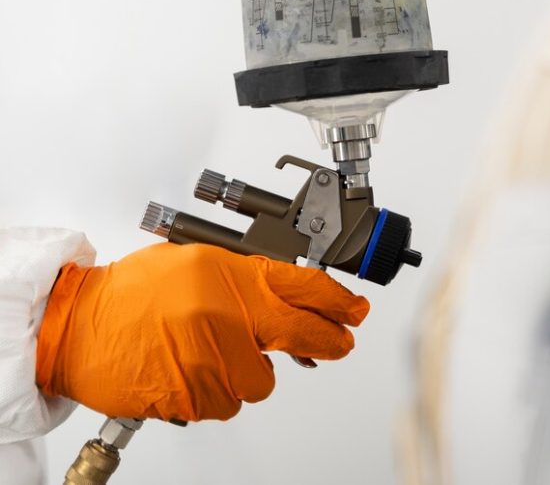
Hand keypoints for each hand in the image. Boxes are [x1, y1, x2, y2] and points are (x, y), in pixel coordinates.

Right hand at [36, 242, 369, 421]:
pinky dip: (216, 393)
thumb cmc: (131, 293)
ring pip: (263, 380)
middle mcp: (227, 316)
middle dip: (329, 341)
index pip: (304, 288)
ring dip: (246, 373)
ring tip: (209, 354)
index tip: (355, 310)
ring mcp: (212, 358)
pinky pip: (228, 402)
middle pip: (302, 334)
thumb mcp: (197, 263)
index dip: (338, 302)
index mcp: (231, 277)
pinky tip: (190, 372)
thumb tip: (289, 297)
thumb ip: (245, 280)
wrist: (76, 326)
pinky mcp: (194, 395)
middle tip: (339, 343)